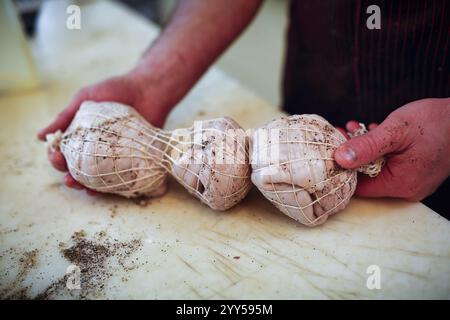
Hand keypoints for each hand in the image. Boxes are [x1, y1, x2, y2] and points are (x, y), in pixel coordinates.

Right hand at [38, 71, 170, 191]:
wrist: (148, 90)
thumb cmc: (115, 91)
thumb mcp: (86, 98)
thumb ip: (65, 116)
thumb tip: (40, 136)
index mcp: (82, 134)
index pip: (63, 151)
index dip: (56, 156)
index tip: (56, 155)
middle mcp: (96, 147)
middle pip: (77, 168)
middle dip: (68, 174)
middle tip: (67, 174)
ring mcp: (114, 155)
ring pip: (95, 177)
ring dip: (84, 185)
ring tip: (79, 185)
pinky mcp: (131, 160)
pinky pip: (118, 178)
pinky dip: (108, 187)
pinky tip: (100, 189)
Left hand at [334, 98, 449, 200]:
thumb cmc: (436, 122)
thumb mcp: (395, 131)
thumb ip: (367, 146)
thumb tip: (339, 159)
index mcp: (400, 184)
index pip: (358, 187)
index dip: (342, 168)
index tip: (332, 148)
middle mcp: (406, 188)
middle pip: (366, 177)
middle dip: (351, 154)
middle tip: (341, 133)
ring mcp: (412, 181)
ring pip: (376, 168)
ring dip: (363, 148)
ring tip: (354, 128)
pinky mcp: (415, 171)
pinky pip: (389, 164)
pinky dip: (379, 149)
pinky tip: (372, 131)